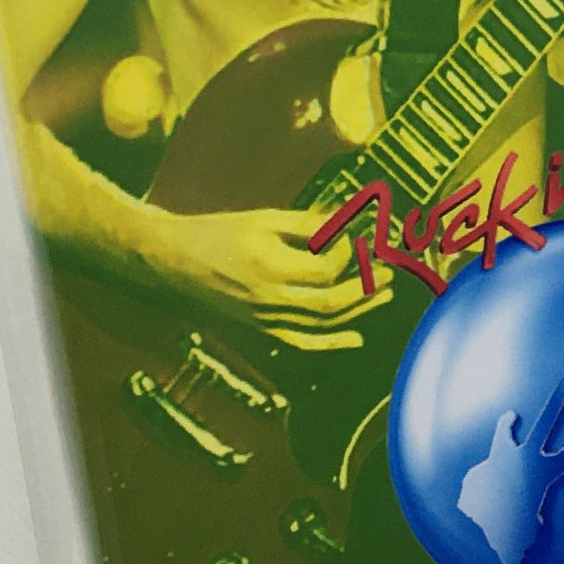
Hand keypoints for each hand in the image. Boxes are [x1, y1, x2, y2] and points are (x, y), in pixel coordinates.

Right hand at [139, 205, 392, 352]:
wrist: (173, 262)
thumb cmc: (217, 233)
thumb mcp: (264, 219)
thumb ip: (307, 224)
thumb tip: (347, 222)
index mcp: (271, 268)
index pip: (327, 268)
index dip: (350, 253)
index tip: (359, 235)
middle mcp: (270, 300)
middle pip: (333, 301)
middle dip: (367, 286)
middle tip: (390, 271)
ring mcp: (265, 319)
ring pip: (323, 323)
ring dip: (359, 310)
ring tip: (385, 294)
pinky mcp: (260, 329)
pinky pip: (302, 342)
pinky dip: (331, 343)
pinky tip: (355, 338)